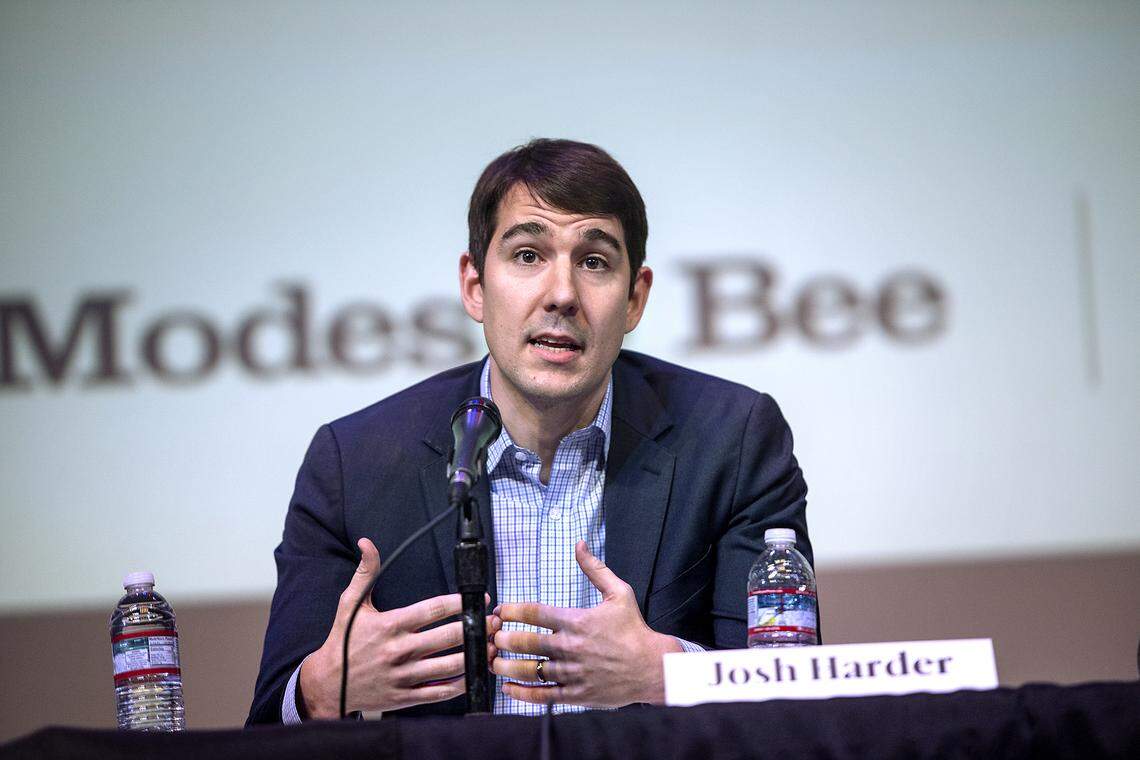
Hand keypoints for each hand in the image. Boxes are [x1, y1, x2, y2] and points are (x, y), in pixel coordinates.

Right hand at [300, 537, 500, 716]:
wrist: (327, 684)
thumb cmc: (342, 641)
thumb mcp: (350, 604)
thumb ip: (365, 572)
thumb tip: (366, 543)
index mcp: (391, 625)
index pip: (434, 609)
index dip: (461, 602)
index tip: (479, 598)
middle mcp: (400, 650)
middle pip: (449, 637)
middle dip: (477, 627)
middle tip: (494, 621)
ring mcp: (404, 676)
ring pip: (450, 666)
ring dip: (476, 656)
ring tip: (492, 646)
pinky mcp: (405, 697)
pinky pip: (440, 692)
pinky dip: (460, 684)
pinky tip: (472, 674)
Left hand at [491, 541, 681, 707]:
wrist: (653, 667)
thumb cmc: (634, 630)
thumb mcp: (619, 592)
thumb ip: (595, 569)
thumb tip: (579, 545)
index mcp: (577, 621)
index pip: (535, 613)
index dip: (512, 611)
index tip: (500, 612)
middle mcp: (571, 647)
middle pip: (526, 642)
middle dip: (503, 639)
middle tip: (492, 637)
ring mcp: (572, 672)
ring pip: (530, 670)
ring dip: (506, 666)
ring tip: (493, 662)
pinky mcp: (576, 693)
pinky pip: (543, 696)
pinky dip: (522, 693)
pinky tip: (508, 688)